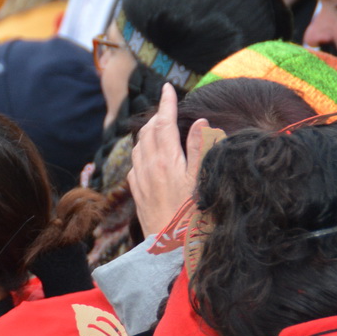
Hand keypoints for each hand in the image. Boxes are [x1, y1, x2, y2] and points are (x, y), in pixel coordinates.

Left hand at [128, 84, 213, 237]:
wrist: (167, 247)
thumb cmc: (191, 216)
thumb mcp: (200, 180)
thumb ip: (199, 149)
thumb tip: (199, 122)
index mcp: (166, 160)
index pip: (164, 123)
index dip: (166, 104)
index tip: (168, 88)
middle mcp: (148, 167)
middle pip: (148, 131)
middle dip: (157, 115)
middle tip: (166, 105)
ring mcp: (140, 180)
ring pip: (139, 146)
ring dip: (147, 131)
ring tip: (158, 124)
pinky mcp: (137, 192)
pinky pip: (135, 164)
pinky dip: (142, 151)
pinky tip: (148, 154)